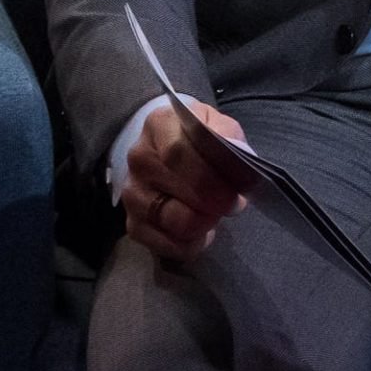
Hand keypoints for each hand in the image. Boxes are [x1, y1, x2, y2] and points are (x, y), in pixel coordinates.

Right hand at [121, 98, 249, 260]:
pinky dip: (188, 245)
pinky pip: (161, 244)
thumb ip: (229, 139)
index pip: (178, 152)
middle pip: (175, 187)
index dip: (209, 175)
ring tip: (216, 215)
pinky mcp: (133, 223)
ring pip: (168, 219)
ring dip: (201, 223)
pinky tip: (202, 234)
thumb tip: (238, 162)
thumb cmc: (202, 138)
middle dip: (211, 201)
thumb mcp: (219, 126)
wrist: (171, 150)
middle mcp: (138, 158)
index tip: (236, 189)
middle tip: (232, 204)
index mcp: (160, 126)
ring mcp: (132, 192)